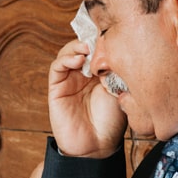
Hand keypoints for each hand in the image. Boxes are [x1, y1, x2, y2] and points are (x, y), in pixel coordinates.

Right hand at [47, 38, 126, 158]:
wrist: (98, 146)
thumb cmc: (112, 122)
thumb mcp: (121, 91)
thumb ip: (115, 71)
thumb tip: (113, 49)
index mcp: (100, 73)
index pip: (98, 48)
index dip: (102, 38)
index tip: (112, 31)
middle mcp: (84, 74)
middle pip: (82, 46)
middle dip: (90, 38)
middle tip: (99, 37)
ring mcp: (69, 80)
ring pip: (68, 53)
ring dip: (76, 47)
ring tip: (87, 48)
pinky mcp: (56, 88)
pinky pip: (57, 68)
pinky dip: (66, 59)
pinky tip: (78, 60)